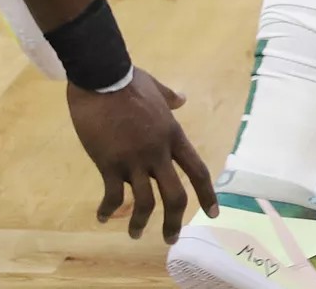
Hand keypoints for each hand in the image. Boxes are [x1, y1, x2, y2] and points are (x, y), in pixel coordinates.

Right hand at [67, 68, 216, 243]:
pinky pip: (113, 195)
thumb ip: (170, 97)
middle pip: (175, 196)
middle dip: (174, 222)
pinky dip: (108, 210)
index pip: (198, 170)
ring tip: (135, 234)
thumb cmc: (128, 80)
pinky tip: (102, 216)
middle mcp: (158, 152)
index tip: (214, 213)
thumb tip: (182, 98)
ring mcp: (134, 160)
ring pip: (145, 203)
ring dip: (140, 224)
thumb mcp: (156, 87)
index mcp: (173, 135)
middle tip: (171, 239)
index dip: (208, 194)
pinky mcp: (109, 163)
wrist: (101, 76)